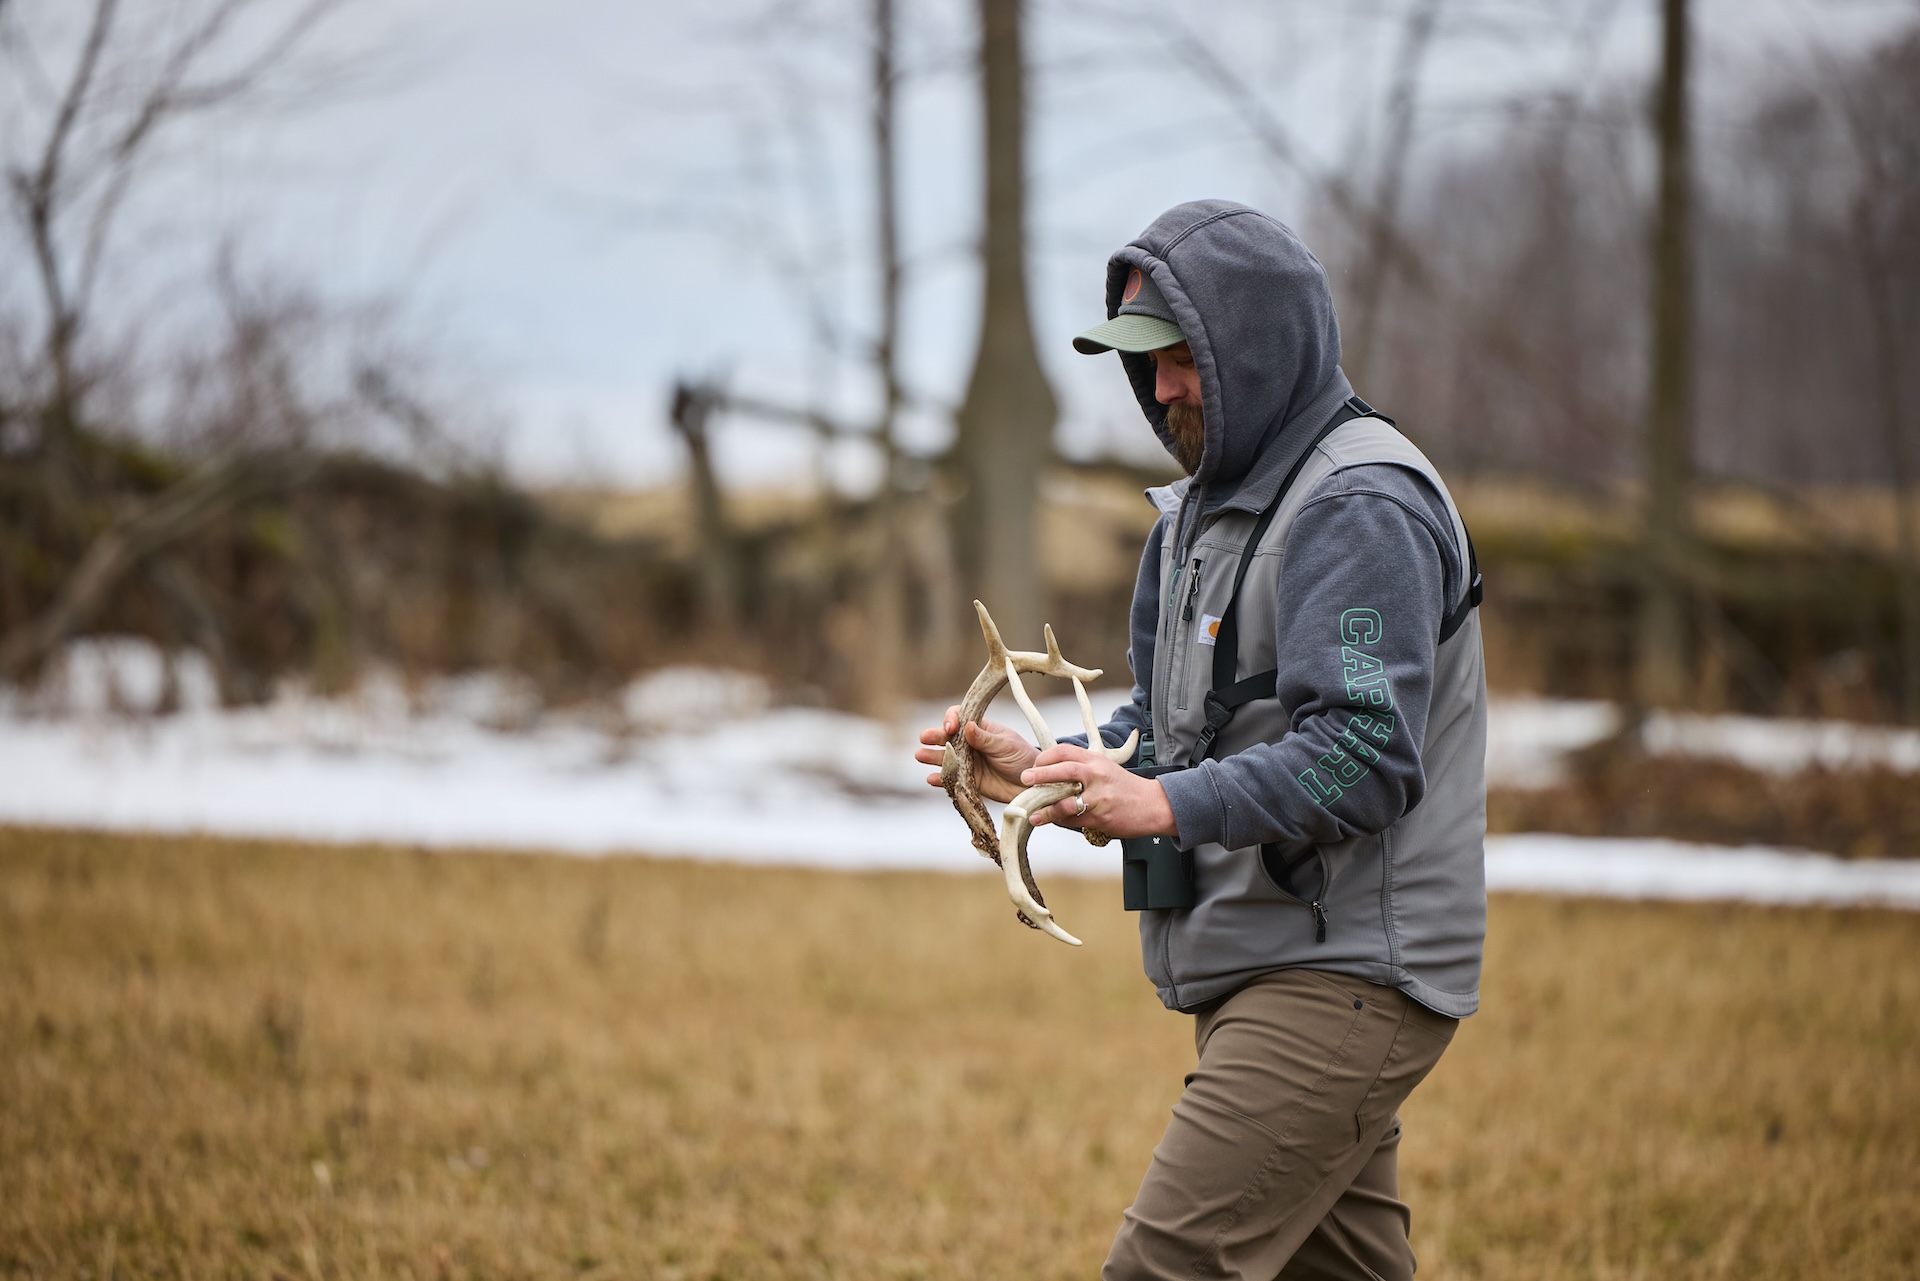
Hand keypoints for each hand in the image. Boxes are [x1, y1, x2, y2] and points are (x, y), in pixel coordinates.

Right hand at [914, 706, 1038, 803]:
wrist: (1032, 784)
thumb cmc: (1022, 758)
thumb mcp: (1006, 745)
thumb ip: (986, 738)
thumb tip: (967, 726)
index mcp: (980, 729)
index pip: (960, 718)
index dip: (951, 719)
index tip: (950, 727)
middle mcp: (970, 744)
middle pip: (947, 738)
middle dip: (935, 737)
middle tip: (924, 738)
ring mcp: (968, 763)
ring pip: (945, 758)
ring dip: (932, 756)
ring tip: (920, 755)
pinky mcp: (968, 781)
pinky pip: (951, 779)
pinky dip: (941, 779)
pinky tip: (931, 778)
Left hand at [1020, 743, 1177, 840]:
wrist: (1153, 805)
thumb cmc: (1125, 788)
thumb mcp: (1104, 769)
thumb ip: (1081, 769)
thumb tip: (1051, 773)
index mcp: (1096, 761)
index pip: (1065, 751)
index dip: (1045, 757)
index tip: (1034, 765)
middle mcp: (1097, 775)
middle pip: (1064, 770)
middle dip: (1041, 775)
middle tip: (1025, 779)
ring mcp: (1099, 797)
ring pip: (1066, 803)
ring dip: (1046, 809)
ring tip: (1033, 814)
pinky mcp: (1100, 817)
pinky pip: (1075, 820)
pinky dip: (1061, 822)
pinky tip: (1051, 821)